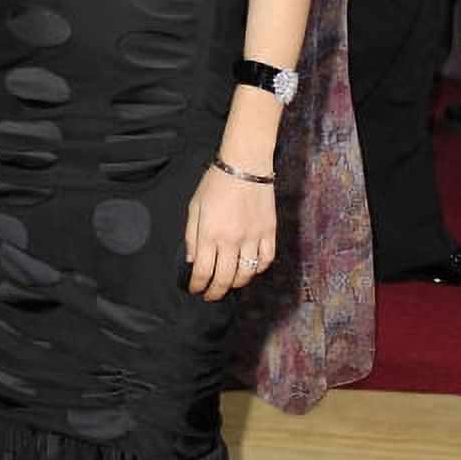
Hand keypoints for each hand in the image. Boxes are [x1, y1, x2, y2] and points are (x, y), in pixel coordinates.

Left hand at [184, 166, 275, 300]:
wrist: (245, 164)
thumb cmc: (216, 183)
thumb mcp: (195, 207)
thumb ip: (191, 236)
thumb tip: (192, 261)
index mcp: (210, 233)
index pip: (203, 272)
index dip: (198, 285)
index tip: (196, 289)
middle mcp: (232, 240)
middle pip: (224, 279)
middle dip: (215, 292)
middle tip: (211, 295)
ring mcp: (253, 237)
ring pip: (247, 274)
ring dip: (236, 284)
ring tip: (229, 284)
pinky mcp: (269, 232)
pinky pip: (266, 260)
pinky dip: (258, 269)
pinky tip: (250, 269)